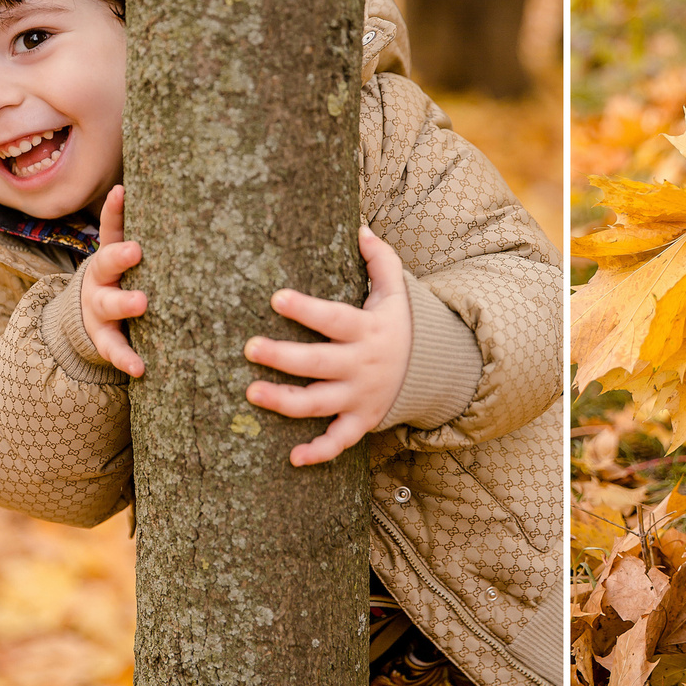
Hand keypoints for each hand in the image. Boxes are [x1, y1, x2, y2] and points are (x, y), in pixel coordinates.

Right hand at [80, 184, 146, 376]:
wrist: (89, 322)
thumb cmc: (124, 283)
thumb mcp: (128, 261)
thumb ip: (154, 239)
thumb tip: (193, 203)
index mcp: (110, 256)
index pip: (111, 228)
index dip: (114, 210)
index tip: (121, 192)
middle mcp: (100, 279)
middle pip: (106, 264)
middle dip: (120, 257)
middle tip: (136, 251)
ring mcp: (99, 310)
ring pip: (108, 304)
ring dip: (124, 303)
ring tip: (142, 303)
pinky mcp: (103, 339)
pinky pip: (113, 348)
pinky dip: (126, 358)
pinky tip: (140, 367)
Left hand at [244, 226, 411, 466]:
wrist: (435, 370)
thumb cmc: (400, 324)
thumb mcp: (396, 290)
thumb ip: (380, 259)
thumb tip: (360, 226)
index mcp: (367, 330)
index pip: (333, 319)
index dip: (306, 309)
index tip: (275, 298)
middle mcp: (362, 366)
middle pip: (317, 363)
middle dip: (282, 357)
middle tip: (249, 347)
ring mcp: (361, 397)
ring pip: (319, 404)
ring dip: (284, 403)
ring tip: (251, 393)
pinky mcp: (361, 422)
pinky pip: (340, 442)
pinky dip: (319, 453)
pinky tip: (292, 458)